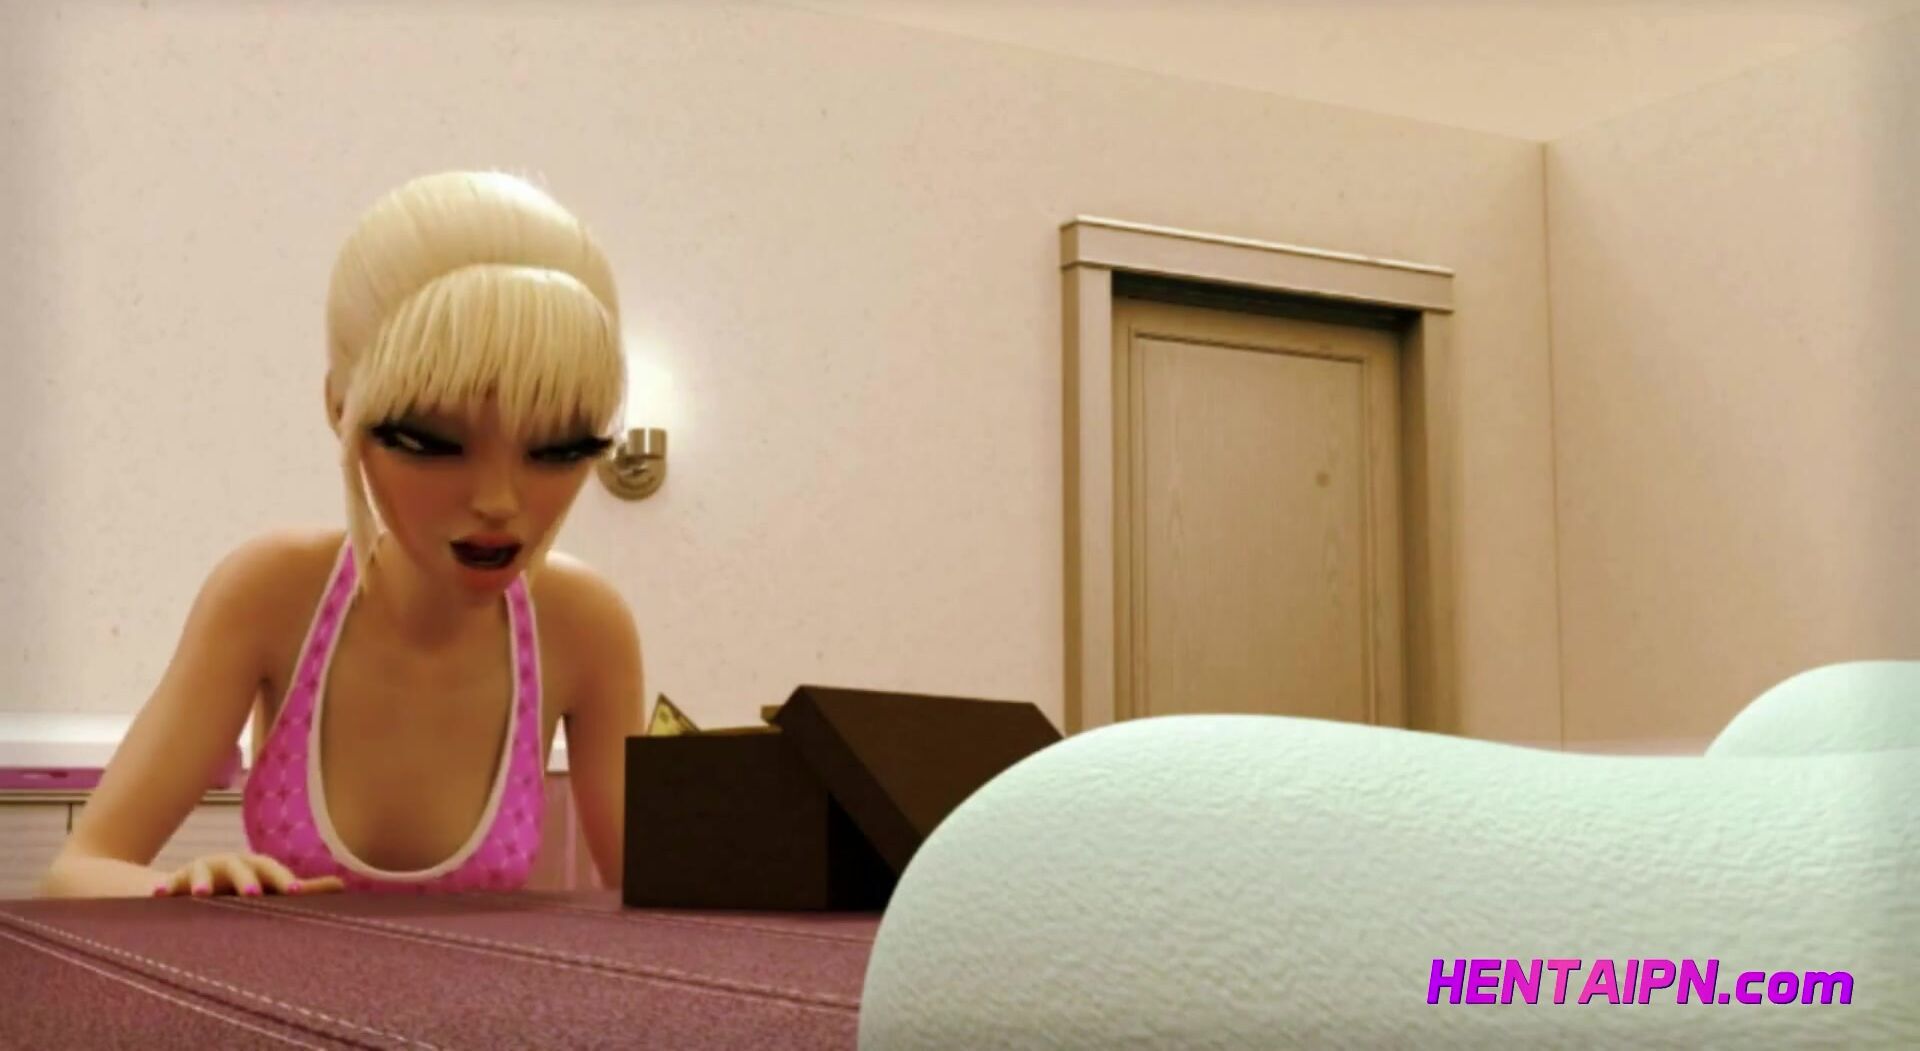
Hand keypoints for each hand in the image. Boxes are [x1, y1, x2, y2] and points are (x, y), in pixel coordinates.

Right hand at [154, 853, 345, 897]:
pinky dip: (162, 889)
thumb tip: (341, 885)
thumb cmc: (242, 891)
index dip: (282, 877)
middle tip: (254, 894)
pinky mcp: (174, 882)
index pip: (271, 868)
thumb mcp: (269, 889)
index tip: (295, 891)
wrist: (194, 887)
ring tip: (201, 895)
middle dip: (246, 879)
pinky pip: (167, 884)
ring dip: (202, 881)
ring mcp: (201, 870)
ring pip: (201, 871)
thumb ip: (303, 890)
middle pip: (238, 866)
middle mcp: (229, 863)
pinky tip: (156, 896)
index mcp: (254, 866)